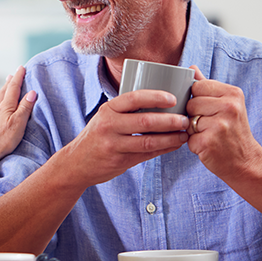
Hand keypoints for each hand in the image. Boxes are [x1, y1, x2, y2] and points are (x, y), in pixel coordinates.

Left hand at [0, 66, 37, 166]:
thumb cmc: (3, 140)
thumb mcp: (19, 123)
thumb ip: (25, 107)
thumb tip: (32, 92)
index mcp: (6, 106)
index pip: (13, 88)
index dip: (18, 77)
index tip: (22, 68)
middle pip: (4, 91)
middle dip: (10, 81)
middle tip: (14, 73)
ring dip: (4, 90)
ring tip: (7, 85)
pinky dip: (0, 101)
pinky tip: (0, 106)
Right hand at [59, 89, 189, 186]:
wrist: (76, 163)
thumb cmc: (97, 136)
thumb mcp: (105, 118)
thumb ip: (126, 111)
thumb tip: (161, 102)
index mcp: (108, 110)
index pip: (133, 98)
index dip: (155, 97)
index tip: (173, 98)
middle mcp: (109, 125)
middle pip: (145, 121)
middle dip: (169, 120)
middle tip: (185, 119)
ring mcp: (113, 145)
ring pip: (148, 141)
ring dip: (170, 138)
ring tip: (183, 134)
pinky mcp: (119, 161)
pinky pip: (146, 154)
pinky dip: (163, 149)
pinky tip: (174, 145)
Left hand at [185, 66, 261, 177]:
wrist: (246, 161)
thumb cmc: (232, 131)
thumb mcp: (226, 104)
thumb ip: (207, 86)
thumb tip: (191, 67)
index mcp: (233, 93)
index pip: (197, 86)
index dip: (197, 99)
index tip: (209, 110)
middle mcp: (229, 107)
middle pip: (190, 103)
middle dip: (194, 116)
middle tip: (211, 126)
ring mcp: (219, 125)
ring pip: (187, 120)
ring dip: (193, 130)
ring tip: (210, 135)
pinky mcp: (209, 141)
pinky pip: (188, 137)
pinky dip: (194, 144)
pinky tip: (208, 146)